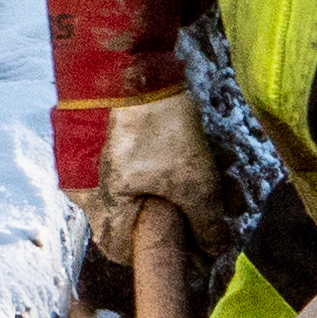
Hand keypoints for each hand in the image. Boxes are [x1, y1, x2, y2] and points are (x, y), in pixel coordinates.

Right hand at [82, 82, 234, 278]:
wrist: (135, 63)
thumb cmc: (158, 129)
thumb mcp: (194, 183)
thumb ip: (205, 225)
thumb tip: (214, 253)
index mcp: (102, 208)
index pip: (126, 252)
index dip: (164, 254)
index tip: (201, 248)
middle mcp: (89, 190)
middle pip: (146, 219)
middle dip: (191, 214)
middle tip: (226, 206)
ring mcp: (97, 162)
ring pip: (152, 189)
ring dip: (193, 186)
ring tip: (227, 175)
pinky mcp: (110, 137)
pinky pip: (147, 163)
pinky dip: (177, 163)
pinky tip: (211, 152)